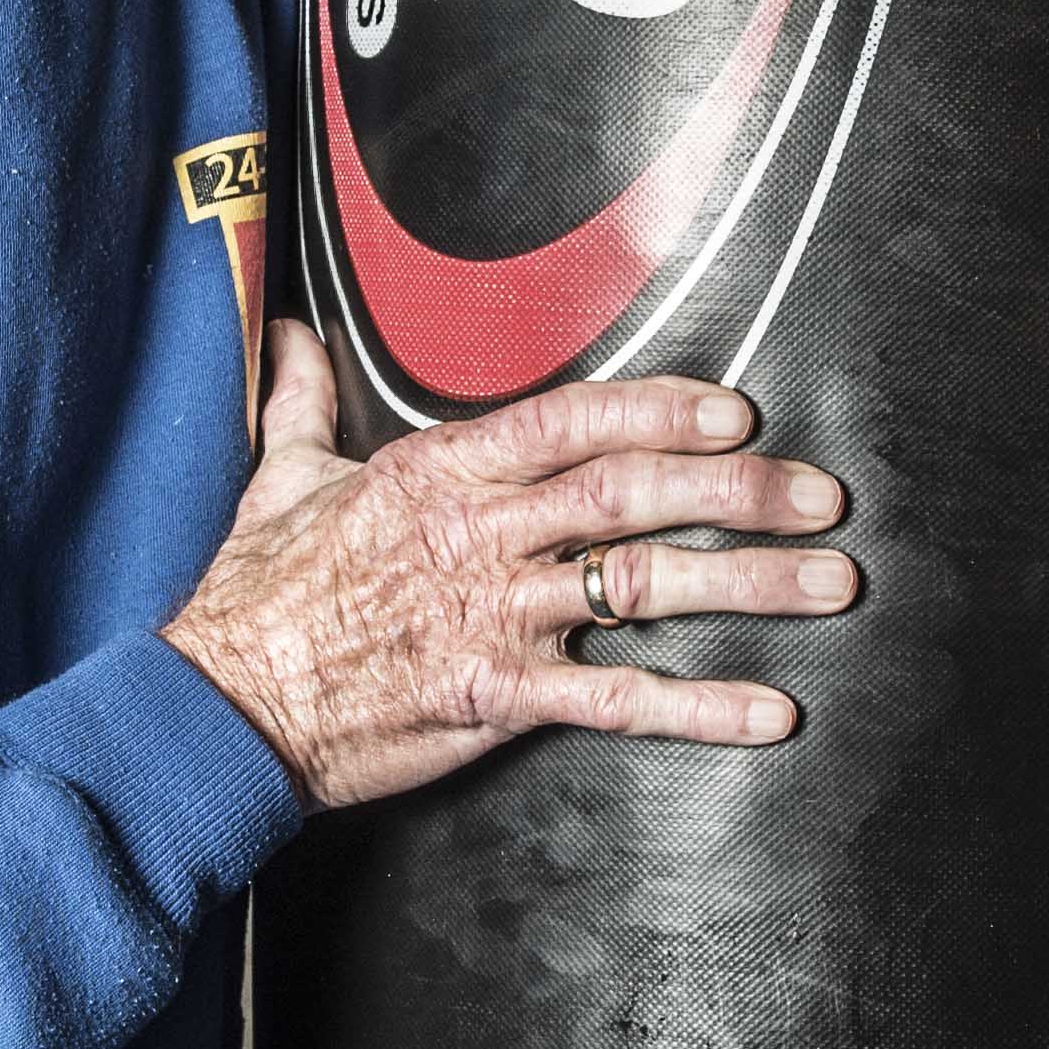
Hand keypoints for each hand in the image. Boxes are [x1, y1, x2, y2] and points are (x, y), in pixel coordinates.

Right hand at [160, 324, 858, 808]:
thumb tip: (292, 338)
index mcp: (440, 473)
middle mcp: (479, 536)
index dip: (664, 411)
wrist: (219, 706)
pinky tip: (766, 710)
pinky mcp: (496, 699)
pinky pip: (617, 700)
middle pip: (632, 494)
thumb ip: (302, 400)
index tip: (737, 415)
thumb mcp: (280, 476)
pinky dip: (700, 706)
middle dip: (741, 492)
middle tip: (821, 494)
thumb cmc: (251, 598)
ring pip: (643, 586)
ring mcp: (493, 616)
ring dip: (750, 585)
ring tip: (829, 584)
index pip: (573, 421)